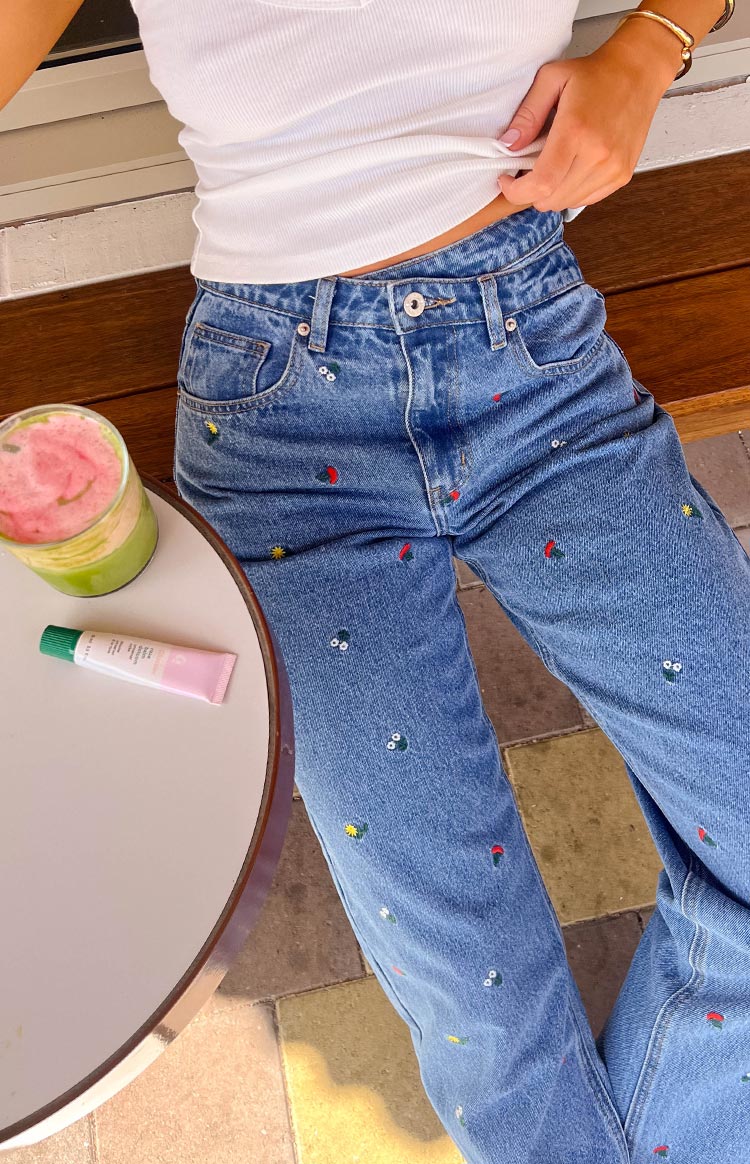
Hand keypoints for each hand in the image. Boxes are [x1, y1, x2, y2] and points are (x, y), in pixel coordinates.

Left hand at [496, 35, 676, 212]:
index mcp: (576, 131)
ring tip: (550, 167)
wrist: (639, 72)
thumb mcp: (551, 79)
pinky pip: (587, 200)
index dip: (517, 191)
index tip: (507, 181)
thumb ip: (527, 114)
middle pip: (551, 200)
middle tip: (527, 171)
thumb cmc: (595, 74)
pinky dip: (571, 192)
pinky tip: (569, 170)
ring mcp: (613, 168)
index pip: (541, 184)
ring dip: (551, 193)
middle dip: (530, 192)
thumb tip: (509, 145)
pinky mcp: (622, 175)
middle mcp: (597, 155)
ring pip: (567, 203)